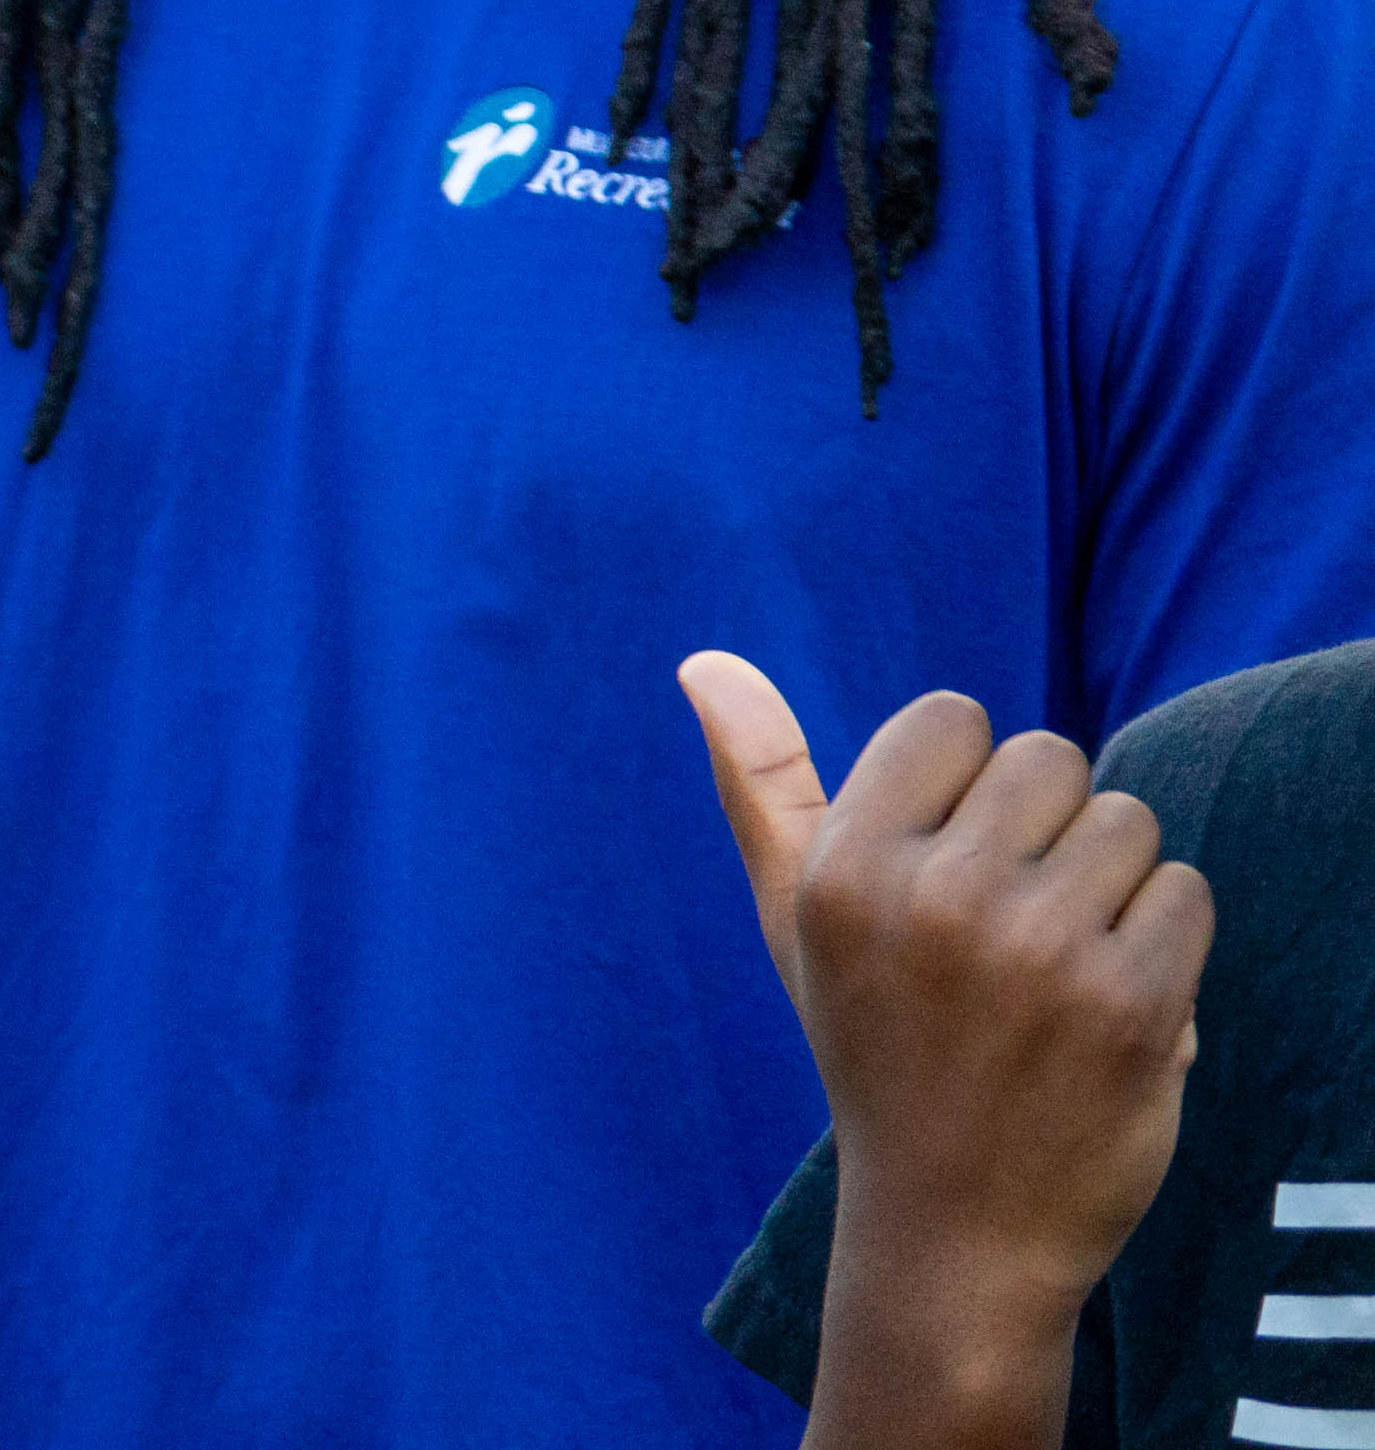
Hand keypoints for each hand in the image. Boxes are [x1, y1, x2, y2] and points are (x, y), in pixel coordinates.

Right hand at [683, 650, 1206, 1441]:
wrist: (959, 1230)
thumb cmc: (875, 1051)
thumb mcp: (797, 920)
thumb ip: (761, 783)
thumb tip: (705, 660)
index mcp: (843, 869)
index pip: (951, 720)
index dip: (966, 787)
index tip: (949, 867)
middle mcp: (935, 900)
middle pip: (1049, 759)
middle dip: (1046, 829)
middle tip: (1013, 925)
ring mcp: (1039, 953)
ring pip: (1127, 820)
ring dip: (1112, 883)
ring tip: (1064, 964)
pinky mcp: (1135, 1005)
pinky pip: (1186, 891)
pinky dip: (1167, 939)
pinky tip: (1114, 999)